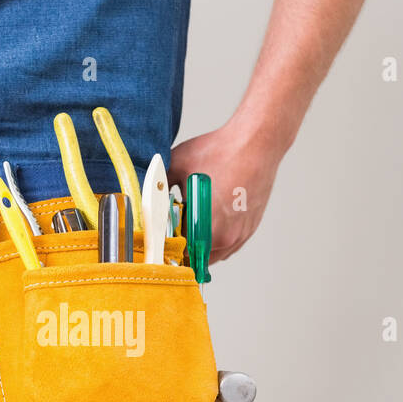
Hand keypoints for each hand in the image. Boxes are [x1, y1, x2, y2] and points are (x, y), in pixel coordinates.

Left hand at [168, 119, 279, 262]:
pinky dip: (217, 239)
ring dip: (201, 245)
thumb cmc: (220, 152)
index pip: (179, 252)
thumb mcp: (178, 165)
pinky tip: (211, 219)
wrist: (256, 143)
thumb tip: (146, 194)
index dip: (168, 245)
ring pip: (214, 255)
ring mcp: (240, 235)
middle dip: (184, 246)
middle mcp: (225, 237)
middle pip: (196, 258)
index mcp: (205, 227)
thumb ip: (158, 185)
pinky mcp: (250, 229)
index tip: (162, 237)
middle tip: (175, 229)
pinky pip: (229, 246)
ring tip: (193, 223)